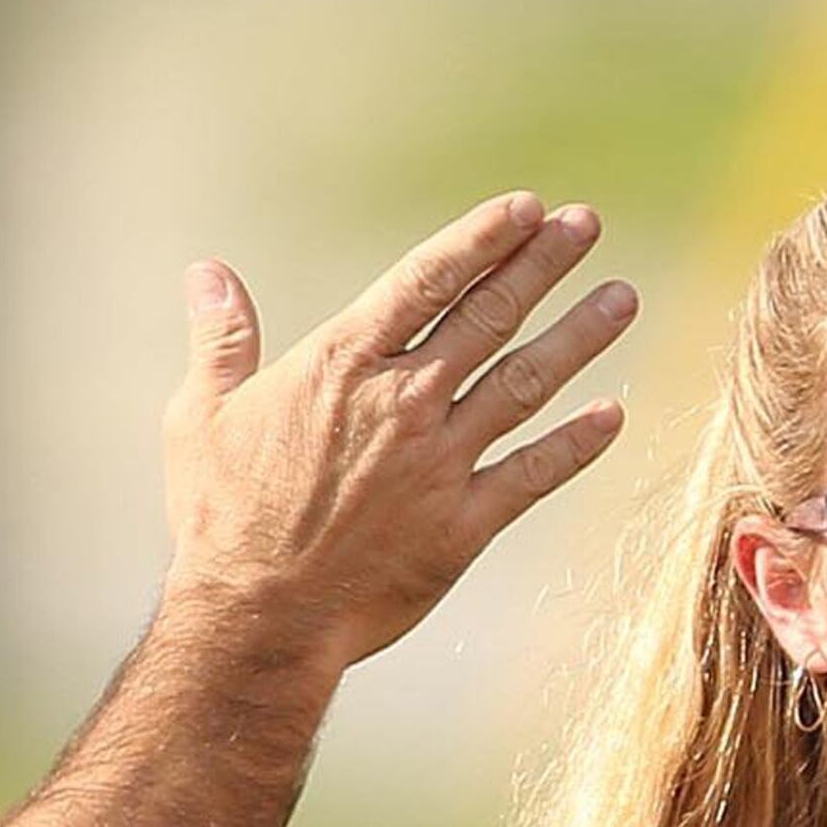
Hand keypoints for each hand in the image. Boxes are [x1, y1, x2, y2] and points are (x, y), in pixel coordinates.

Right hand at [161, 192, 635, 674]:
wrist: (260, 619)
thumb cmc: (222, 518)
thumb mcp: (203, 416)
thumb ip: (222, 340)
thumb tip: (209, 272)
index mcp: (342, 366)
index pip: (425, 281)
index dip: (480, 239)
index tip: (525, 207)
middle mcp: (403, 404)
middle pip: (488, 317)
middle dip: (541, 265)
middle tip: (586, 224)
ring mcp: (439, 465)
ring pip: (525, 385)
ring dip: (578, 338)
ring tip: (623, 298)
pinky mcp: (463, 527)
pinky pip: (532, 475)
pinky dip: (576, 445)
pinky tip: (614, 414)